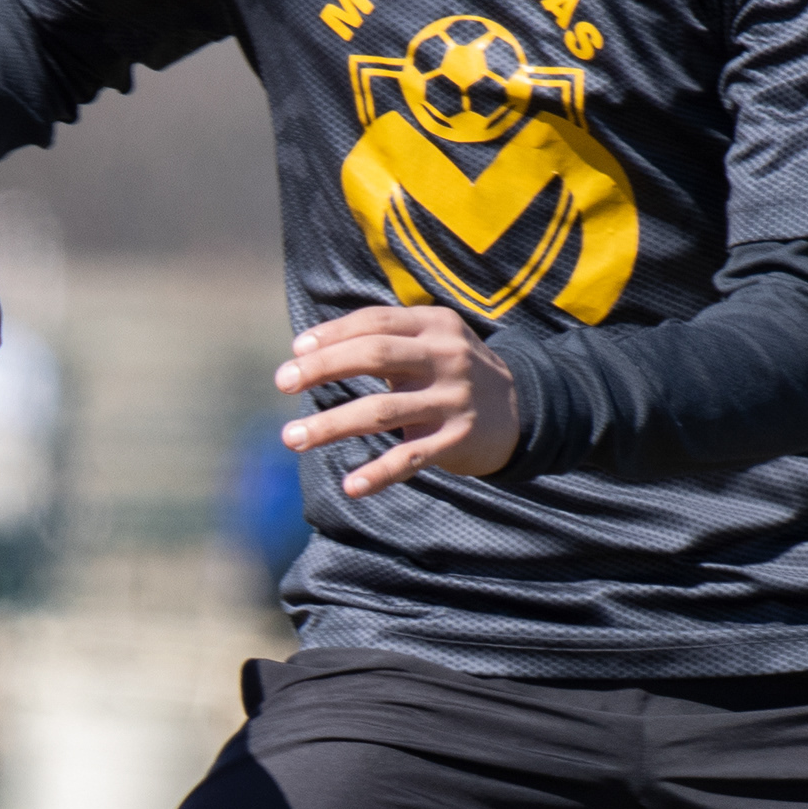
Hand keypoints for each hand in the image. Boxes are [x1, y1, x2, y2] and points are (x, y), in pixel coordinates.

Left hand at [276, 303, 518, 501]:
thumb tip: (308, 351)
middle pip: (374, 356)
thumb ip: (384, 338)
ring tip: (292, 438)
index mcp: (434, 325)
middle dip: (323, 368)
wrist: (525, 409)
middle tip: (282, 383)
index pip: (374, 322)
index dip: (331, 335)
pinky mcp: (456, 440)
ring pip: (382, 411)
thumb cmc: (453, 372)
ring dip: (331, 425)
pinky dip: (378, 474)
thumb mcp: (432, 340)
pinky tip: (350, 486)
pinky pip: (410, 458)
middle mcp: (446, 358)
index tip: (296, 352)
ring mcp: (452, 401)